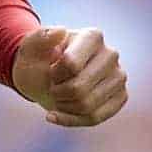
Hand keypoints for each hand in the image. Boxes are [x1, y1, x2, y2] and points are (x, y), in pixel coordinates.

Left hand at [11, 26, 127, 127]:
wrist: (44, 73)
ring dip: (63, 106)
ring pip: (87, 105)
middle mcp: (111, 54)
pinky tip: (55, 114)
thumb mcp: (31, 45)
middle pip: (79, 88)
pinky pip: (95, 118)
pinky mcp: (120, 97)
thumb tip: (61, 31)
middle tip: (51, 86)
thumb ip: (41, 37)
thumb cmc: (38, 57)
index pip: (71, 64)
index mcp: (92, 36)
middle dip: (57, 92)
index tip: (49, 69)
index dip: (54, 74)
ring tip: (56, 96)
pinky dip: (71, 120)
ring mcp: (118, 76)